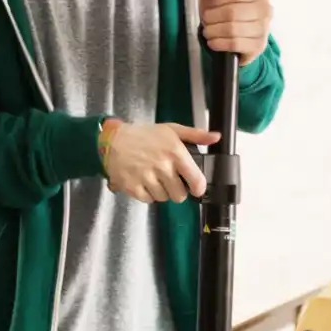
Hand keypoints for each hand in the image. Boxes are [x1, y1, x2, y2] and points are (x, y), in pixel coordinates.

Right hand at [104, 121, 220, 202]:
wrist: (114, 140)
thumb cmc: (144, 135)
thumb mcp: (172, 130)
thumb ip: (196, 135)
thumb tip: (216, 137)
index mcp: (175, 152)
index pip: (196, 181)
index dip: (198, 188)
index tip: (195, 188)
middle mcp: (162, 166)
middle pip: (179, 195)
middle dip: (177, 190)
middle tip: (170, 180)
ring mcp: (146, 177)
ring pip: (163, 198)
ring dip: (161, 192)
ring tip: (155, 179)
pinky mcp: (132, 186)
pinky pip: (148, 200)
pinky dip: (148, 194)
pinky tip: (145, 182)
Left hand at [199, 0, 271, 60]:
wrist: (235, 36)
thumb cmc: (226, 13)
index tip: (209, 5)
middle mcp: (266, 9)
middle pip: (234, 12)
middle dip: (214, 17)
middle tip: (206, 20)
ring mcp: (264, 29)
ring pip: (233, 29)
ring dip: (214, 31)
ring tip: (208, 31)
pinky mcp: (258, 46)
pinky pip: (235, 44)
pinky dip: (219, 43)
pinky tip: (213, 41)